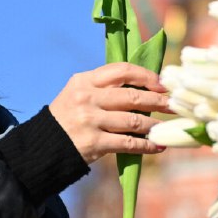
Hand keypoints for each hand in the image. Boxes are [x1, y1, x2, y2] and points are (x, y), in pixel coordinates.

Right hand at [49, 63, 169, 163]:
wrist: (43, 147)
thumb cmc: (68, 118)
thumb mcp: (79, 94)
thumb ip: (104, 87)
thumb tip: (145, 87)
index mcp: (84, 81)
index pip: (121, 70)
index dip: (146, 76)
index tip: (162, 84)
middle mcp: (86, 98)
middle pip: (132, 96)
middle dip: (158, 101)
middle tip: (175, 105)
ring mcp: (90, 120)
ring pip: (134, 120)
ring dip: (155, 126)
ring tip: (166, 128)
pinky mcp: (94, 143)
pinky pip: (128, 143)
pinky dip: (147, 145)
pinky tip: (158, 146)